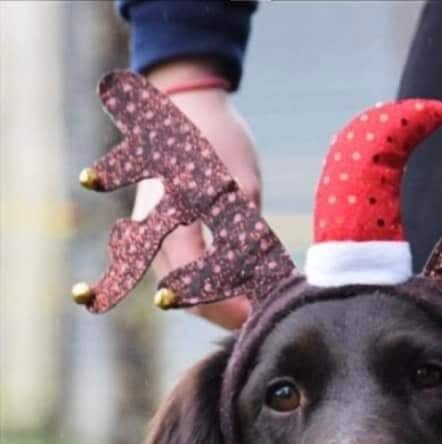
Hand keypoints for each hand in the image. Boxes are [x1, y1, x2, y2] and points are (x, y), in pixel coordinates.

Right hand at [133, 59, 260, 329]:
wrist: (185, 104)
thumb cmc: (219, 138)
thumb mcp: (243, 184)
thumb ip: (249, 235)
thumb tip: (269, 283)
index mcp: (172, 213)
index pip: (195, 282)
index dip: (229, 307)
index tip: (261, 313)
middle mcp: (152, 228)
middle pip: (184, 295)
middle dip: (223, 312)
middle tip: (261, 317)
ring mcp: (148, 233)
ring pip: (178, 289)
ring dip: (213, 303)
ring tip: (252, 305)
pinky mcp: (155, 234)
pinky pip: (176, 273)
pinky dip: (203, 287)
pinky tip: (236, 288)